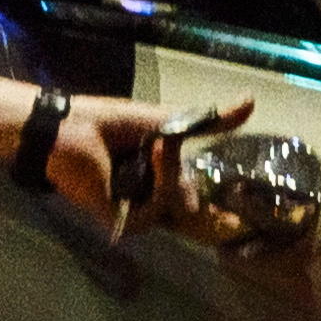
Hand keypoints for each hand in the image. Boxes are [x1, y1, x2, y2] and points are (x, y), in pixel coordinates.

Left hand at [42, 92, 243, 234]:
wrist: (67, 128)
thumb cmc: (108, 122)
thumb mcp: (165, 120)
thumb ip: (207, 121)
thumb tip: (252, 101)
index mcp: (155, 180)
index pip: (190, 194)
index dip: (202, 187)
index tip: (215, 174)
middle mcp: (145, 199)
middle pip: (186, 204)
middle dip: (182, 177)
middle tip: (164, 146)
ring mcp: (132, 211)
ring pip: (172, 207)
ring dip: (170, 174)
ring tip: (156, 146)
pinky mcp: (119, 219)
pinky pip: (153, 213)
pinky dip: (159, 183)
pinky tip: (151, 156)